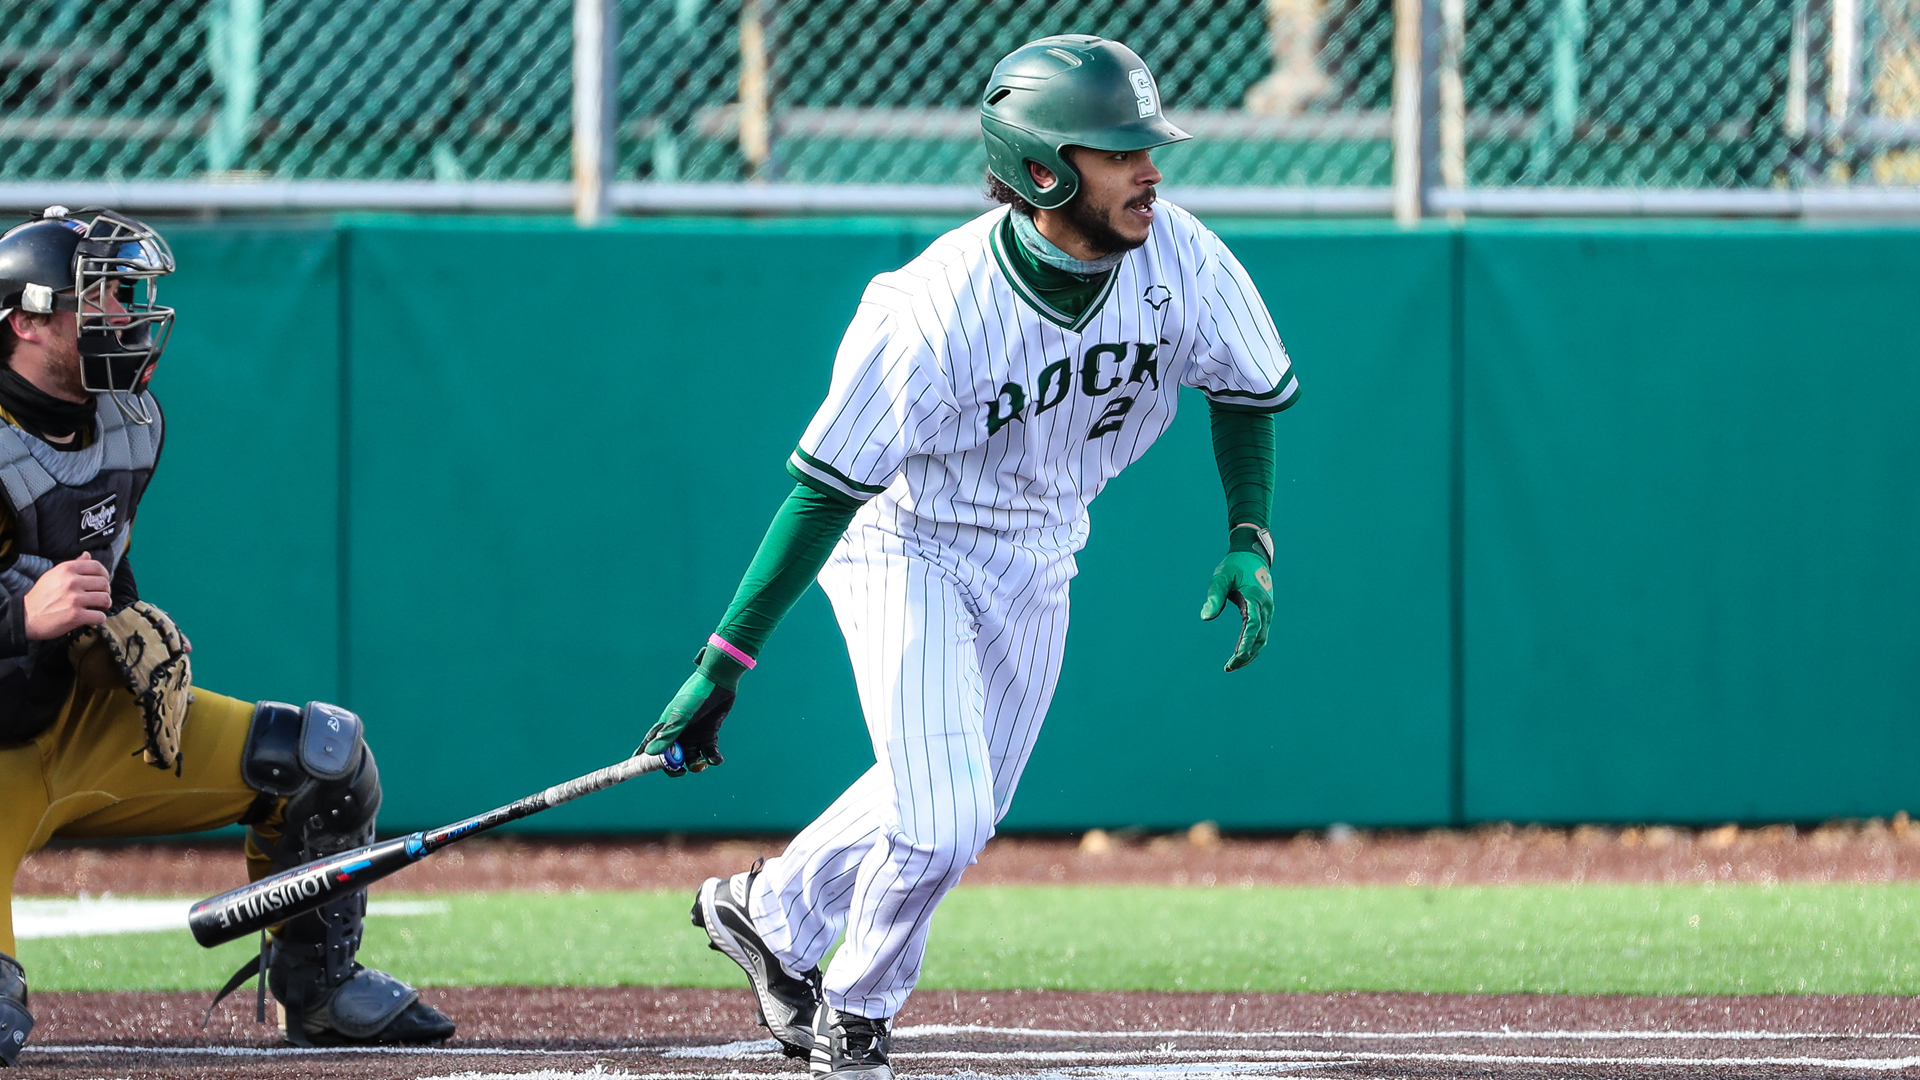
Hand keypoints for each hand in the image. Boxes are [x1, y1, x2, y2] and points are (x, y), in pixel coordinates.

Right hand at [25, 552, 112, 639]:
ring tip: (98, 608)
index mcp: (67, 569)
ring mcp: (74, 599)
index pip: (97, 567)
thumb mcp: (53, 575)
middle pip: (104, 584)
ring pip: (105, 599)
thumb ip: (73, 565)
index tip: (103, 583)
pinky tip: (92, 618)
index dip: (105, 575)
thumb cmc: (41, 596)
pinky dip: (99, 619)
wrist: (26, 617)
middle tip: (99, 598)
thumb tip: (87, 554)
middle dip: (105, 592)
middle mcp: (71, 582)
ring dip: (105, 606)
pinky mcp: (76, 615)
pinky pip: (100, 616)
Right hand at [638, 670, 735, 775]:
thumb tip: (649, 753)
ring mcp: (694, 733)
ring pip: (691, 756)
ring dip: (696, 763)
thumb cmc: (695, 695)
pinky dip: (712, 757)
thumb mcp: (681, 716)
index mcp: (666, 727)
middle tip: (683, 771)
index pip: (652, 746)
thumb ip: (668, 735)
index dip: (646, 759)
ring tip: (703, 763)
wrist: (718, 681)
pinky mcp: (709, 733)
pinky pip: (709, 751)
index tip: (644, 770)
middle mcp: (679, 733)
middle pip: (672, 757)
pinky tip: (716, 759)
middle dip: (676, 766)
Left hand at [1200, 550, 1273, 671]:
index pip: (1253, 627)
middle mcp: (1265, 607)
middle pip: (1259, 639)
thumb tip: (1205, 617)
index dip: (1245, 645)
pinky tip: (1240, 654)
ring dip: (1250, 654)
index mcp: (1255, 599)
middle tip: (1228, 668)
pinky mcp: (1265, 612)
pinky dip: (1252, 645)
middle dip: (1245, 655)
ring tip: (1232, 665)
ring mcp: (1267, 611)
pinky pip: (1261, 633)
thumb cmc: (1234, 566)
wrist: (1252, 554)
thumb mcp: (1220, 578)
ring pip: (1262, 639)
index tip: (1234, 659)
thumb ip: (1214, 597)